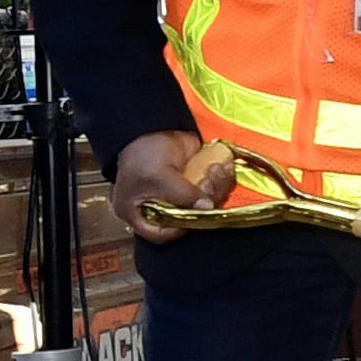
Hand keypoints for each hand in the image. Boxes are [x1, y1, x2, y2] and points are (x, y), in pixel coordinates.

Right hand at [112, 130, 232, 243]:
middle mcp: (158, 206)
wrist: (152, 125)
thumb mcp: (159, 176)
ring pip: (204, 202)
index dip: (179, 230)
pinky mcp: (192, 181)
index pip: (160, 234)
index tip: (195, 217)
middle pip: (188, 217)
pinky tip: (223, 167)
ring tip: (217, 170)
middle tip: (209, 182)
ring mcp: (177, 194)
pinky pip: (211, 188)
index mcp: (138, 212)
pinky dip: (219, 179)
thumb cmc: (142, 152)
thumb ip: (183, 195)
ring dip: (216, 188)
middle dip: (205, 202)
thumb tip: (207, 207)